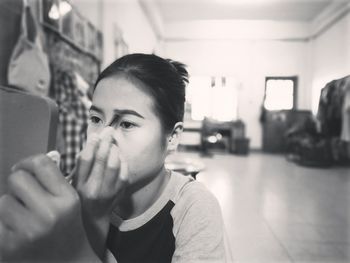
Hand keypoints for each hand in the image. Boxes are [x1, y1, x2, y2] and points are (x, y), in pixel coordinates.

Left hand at [0, 155, 98, 261]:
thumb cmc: (67, 228)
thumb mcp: (71, 202)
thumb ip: (53, 181)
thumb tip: (27, 164)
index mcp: (67, 199)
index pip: (41, 164)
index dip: (28, 162)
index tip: (24, 168)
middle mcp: (49, 213)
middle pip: (17, 178)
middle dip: (18, 184)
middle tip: (24, 194)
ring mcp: (28, 230)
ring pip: (3, 200)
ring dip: (10, 205)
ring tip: (23, 216)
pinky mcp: (9, 245)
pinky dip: (4, 222)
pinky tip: (17, 230)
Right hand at [73, 127, 128, 257]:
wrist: (93, 220)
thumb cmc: (80, 198)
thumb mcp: (72, 184)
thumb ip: (78, 165)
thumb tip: (89, 142)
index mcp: (79, 186)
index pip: (85, 160)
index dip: (91, 144)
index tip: (95, 135)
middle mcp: (94, 189)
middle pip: (102, 160)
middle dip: (106, 142)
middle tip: (109, 130)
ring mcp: (109, 192)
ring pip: (115, 165)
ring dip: (115, 150)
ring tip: (113, 143)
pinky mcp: (120, 193)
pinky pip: (124, 172)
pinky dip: (122, 161)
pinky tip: (119, 155)